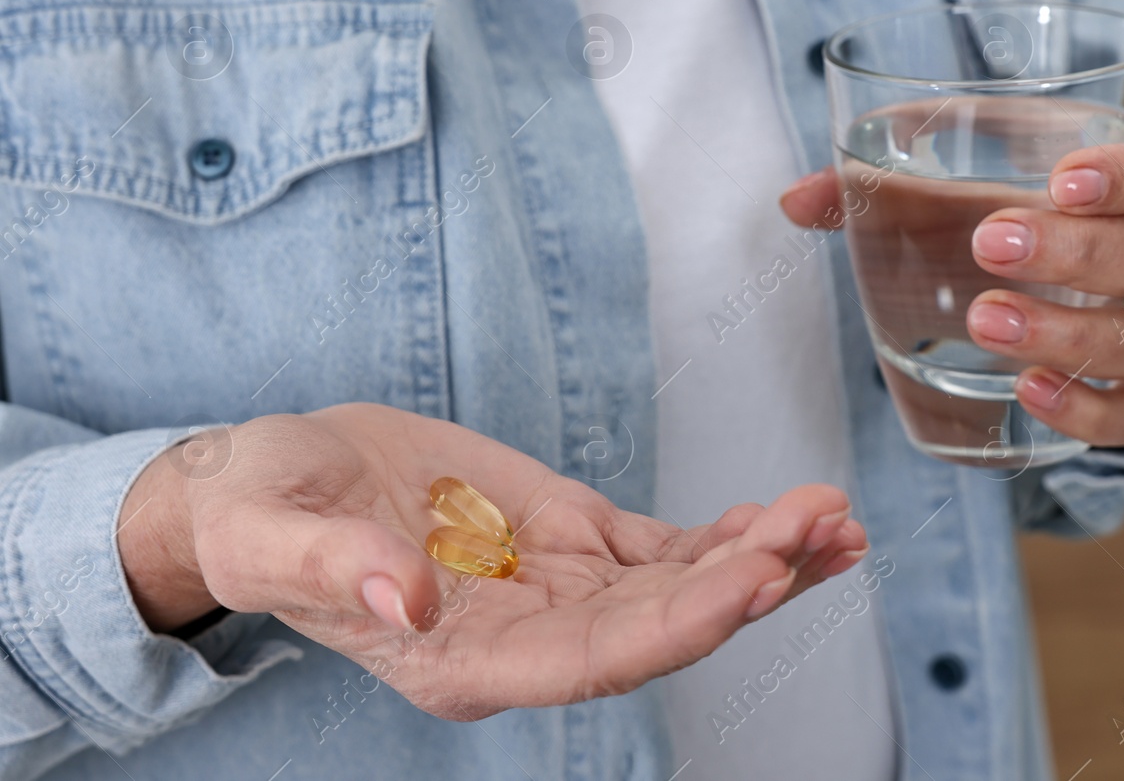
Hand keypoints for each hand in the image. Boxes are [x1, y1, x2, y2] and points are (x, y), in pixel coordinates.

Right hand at [118, 403, 866, 718]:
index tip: (752, 580)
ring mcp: (558, 590)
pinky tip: (787, 512)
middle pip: (662, 626)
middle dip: (750, 581)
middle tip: (824, 528)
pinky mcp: (572, 540)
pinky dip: (729, 534)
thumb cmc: (261, 516)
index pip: (594, 660)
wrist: (276, 486)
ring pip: (683, 588)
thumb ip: (335, 571)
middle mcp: (528, 639)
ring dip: (764, 558)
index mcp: (464, 662)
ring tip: (837, 518)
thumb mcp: (272, 532)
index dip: (678, 625)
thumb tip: (402, 605)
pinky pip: (667, 549)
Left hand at [780, 120, 1123, 446]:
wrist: (1094, 268)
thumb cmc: (1037, 200)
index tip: (1061, 180)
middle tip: (991, 247)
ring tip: (986, 323)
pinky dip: (1089, 410)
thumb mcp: (977, 169)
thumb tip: (797, 200)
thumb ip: (892, 177)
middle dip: (1083, 255)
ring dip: (1075, 335)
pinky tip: (1029, 393)